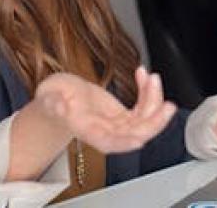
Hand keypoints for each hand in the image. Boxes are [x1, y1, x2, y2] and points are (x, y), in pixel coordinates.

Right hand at [34, 67, 175, 153]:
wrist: (58, 97)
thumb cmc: (51, 99)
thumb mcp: (48, 97)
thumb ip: (53, 104)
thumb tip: (59, 106)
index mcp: (88, 131)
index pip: (110, 143)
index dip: (126, 142)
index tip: (141, 139)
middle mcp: (106, 131)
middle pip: (136, 134)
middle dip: (155, 122)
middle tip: (168, 106)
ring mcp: (117, 124)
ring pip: (145, 119)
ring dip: (154, 100)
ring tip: (152, 77)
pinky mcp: (124, 114)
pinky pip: (143, 106)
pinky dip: (147, 91)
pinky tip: (143, 74)